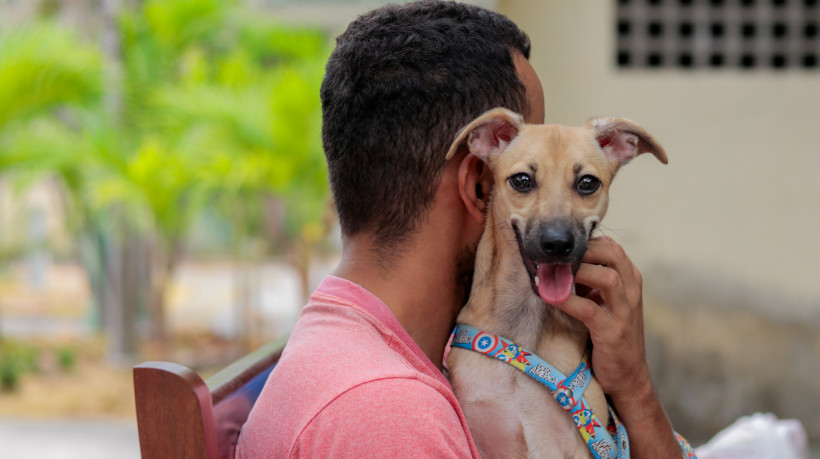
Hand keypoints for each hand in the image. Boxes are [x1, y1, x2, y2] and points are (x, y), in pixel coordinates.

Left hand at [556, 236, 650, 396]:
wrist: (627, 376)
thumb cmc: (609, 333)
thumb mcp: (603, 301)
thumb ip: (588, 280)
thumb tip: (558, 260)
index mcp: (630, 279)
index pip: (611, 246)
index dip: (584, 241)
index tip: (559, 246)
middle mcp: (632, 291)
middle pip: (613, 253)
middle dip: (582, 250)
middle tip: (554, 256)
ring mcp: (625, 311)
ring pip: (607, 277)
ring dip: (576, 271)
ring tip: (551, 273)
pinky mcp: (613, 332)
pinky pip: (589, 309)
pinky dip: (567, 300)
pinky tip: (549, 296)